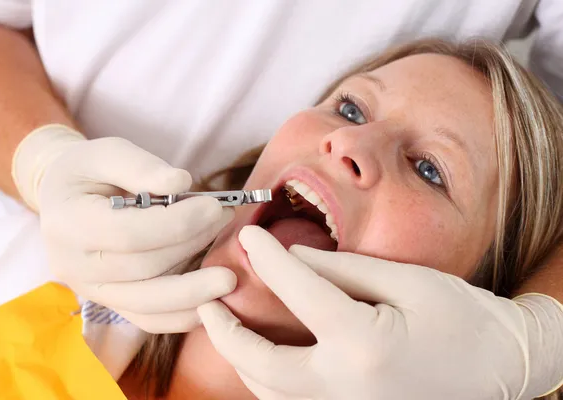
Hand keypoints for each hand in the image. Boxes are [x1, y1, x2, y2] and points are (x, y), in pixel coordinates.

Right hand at [12, 124, 236, 332]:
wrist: (64, 200)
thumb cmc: (88, 172)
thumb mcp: (106, 152)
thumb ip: (141, 166)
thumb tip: (181, 182)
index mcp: (67, 224)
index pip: (129, 233)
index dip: (177, 223)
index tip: (214, 206)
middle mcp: (73, 266)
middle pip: (144, 267)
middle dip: (193, 244)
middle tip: (225, 219)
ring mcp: (91, 291)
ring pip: (147, 304)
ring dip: (195, 291)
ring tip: (229, 274)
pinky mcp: (110, 304)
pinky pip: (148, 320)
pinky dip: (183, 316)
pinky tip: (212, 303)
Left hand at [198, 225, 562, 399]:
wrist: (502, 371)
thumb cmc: (464, 321)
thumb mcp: (409, 282)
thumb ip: (344, 269)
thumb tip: (293, 254)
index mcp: (365, 346)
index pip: (299, 293)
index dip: (268, 259)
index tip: (249, 237)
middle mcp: (346, 389)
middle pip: (262, 364)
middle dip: (225, 332)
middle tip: (205, 302)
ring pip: (269, 392)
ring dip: (240, 358)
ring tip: (224, 326)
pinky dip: (267, 379)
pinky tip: (262, 355)